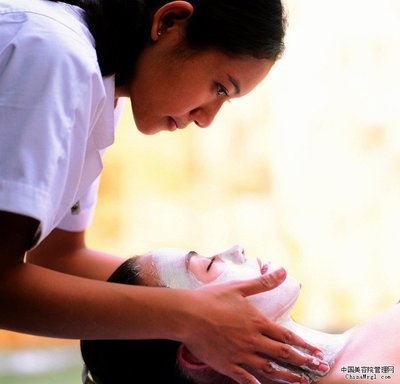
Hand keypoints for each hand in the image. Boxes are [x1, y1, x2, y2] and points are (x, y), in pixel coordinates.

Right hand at [181, 268, 327, 383]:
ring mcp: (240, 355)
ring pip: (269, 369)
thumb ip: (262, 282)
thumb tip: (282, 271)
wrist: (187, 314)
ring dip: (288, 376)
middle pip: (283, 354)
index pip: (286, 336)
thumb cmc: (212, 298)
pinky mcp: (227, 364)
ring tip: (302, 382)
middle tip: (320, 370)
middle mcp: (252, 340)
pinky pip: (246, 379)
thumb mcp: (239, 287)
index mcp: (257, 322)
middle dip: (304, 363)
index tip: (318, 353)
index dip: (304, 345)